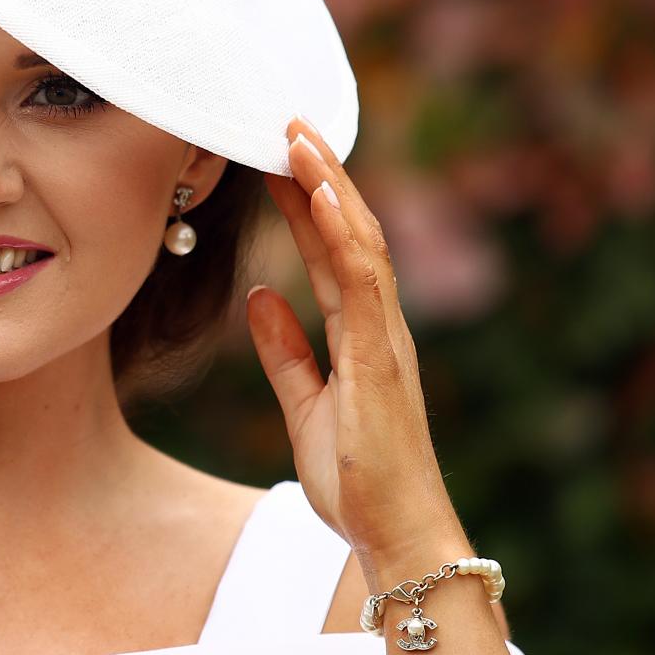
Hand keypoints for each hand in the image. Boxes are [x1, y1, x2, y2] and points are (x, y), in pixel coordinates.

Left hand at [246, 114, 468, 591]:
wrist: (394, 535)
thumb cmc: (356, 481)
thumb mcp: (304, 406)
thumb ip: (285, 353)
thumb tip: (261, 298)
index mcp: (362, 335)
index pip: (331, 251)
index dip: (304, 201)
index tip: (278, 156)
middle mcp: (380, 326)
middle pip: (349, 232)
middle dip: (321, 174)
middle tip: (287, 119)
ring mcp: (385, 338)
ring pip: (360, 243)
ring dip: (330, 186)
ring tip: (299, 136)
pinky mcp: (381, 358)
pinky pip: (362, 281)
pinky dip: (341, 232)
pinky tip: (320, 194)